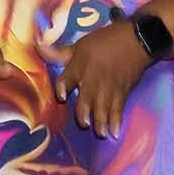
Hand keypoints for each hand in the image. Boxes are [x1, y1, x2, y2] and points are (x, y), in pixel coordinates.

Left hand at [55, 21, 152, 138]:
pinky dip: (117, 121)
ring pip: (103, 107)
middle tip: (84, 124)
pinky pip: (119, 109)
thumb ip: (59, 53)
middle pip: (87, 98)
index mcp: (80, 66)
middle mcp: (93, 79)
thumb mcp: (80, 45)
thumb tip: (37, 48)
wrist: (136, 41)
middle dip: (85, 112)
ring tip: (99, 133)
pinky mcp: (123, 93)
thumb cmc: (105, 41)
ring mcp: (109, 87)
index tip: (62, 97)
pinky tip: (115, 133)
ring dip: (101, 121)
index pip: (67, 78)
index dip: (63, 87)